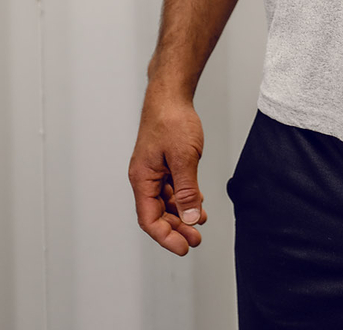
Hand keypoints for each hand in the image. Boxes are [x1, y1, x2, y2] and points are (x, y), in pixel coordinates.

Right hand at [128, 91, 207, 255]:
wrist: (170, 95)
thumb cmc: (171, 120)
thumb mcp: (184, 158)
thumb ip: (187, 190)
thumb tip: (191, 218)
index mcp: (142, 179)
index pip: (149, 219)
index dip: (166, 237)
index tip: (184, 247)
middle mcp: (145, 178)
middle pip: (157, 213)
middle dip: (177, 228)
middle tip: (196, 239)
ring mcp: (154, 171)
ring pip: (165, 202)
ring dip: (182, 214)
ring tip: (200, 223)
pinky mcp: (163, 163)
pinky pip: (172, 188)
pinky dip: (184, 197)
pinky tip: (198, 203)